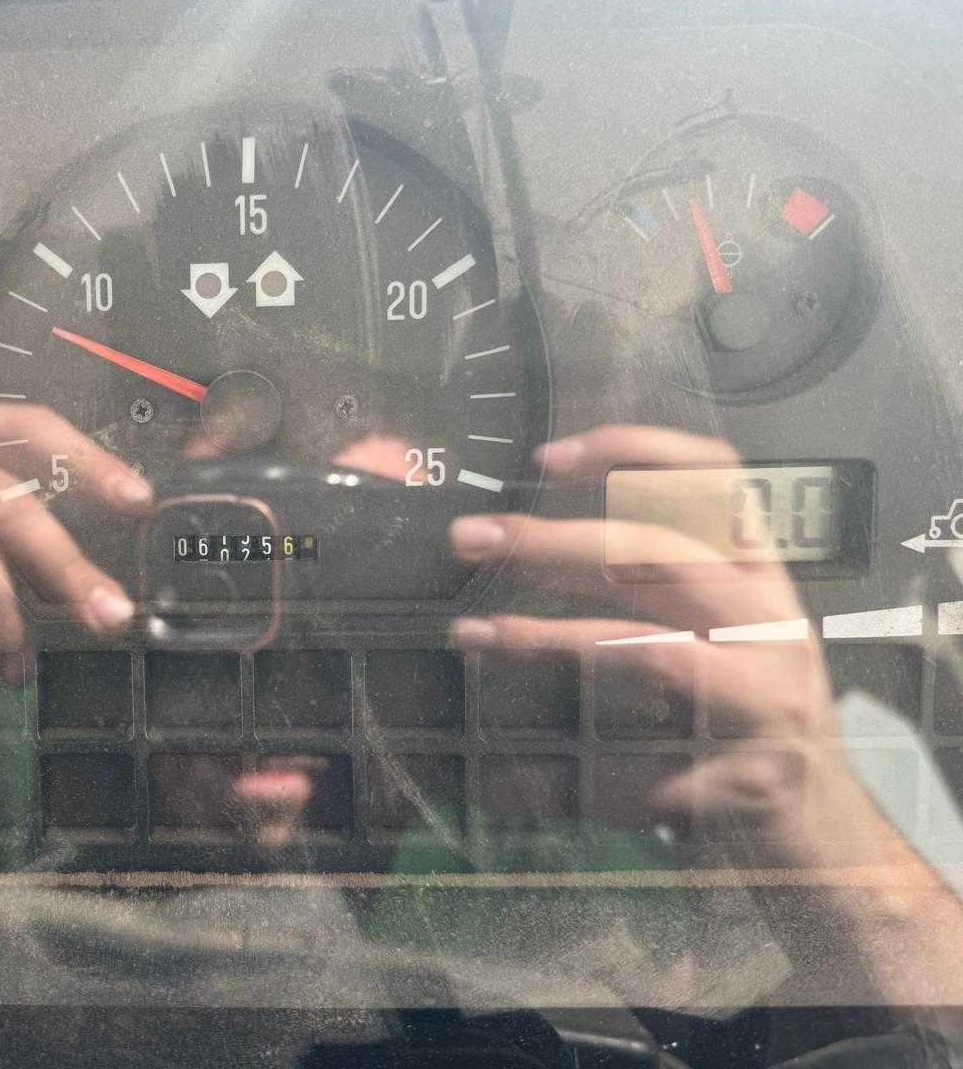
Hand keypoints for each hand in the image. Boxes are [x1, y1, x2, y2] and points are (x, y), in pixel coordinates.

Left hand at [447, 424, 865, 857]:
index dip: (637, 453)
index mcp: (758, 581)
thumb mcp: (708, 644)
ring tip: (472, 636)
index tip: (549, 458)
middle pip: (663, 555)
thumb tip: (516, 556)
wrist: (824, 840)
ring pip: (649, 648)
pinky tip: (510, 764)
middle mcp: (772, 625)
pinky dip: (570, 750)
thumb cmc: (744, 732)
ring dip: (546, 638)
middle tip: (470, 537)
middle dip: (554, 541)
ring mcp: (768, 697)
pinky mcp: (747, 773)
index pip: (716, 482)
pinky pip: (641, 752)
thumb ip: (639, 599)